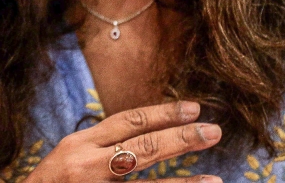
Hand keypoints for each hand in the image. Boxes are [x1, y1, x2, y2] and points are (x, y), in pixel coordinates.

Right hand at [26, 101, 221, 182]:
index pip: (128, 122)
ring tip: (215, 179)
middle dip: (180, 139)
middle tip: (213, 132)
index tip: (194, 109)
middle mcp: (87, 165)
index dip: (162, 114)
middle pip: (142, 149)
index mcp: (80, 144)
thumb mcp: (69, 156)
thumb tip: (143, 134)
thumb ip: (100, 146)